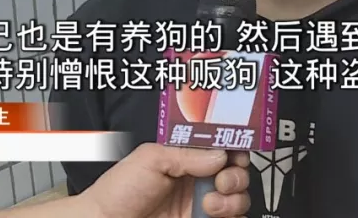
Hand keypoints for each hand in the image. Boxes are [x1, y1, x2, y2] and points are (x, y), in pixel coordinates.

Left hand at [82, 144, 249, 217]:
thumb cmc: (118, 191)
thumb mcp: (151, 159)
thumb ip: (187, 154)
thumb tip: (220, 155)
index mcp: (186, 157)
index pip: (221, 146)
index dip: (233, 147)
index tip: (236, 151)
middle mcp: (196, 179)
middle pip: (236, 171)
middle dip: (236, 175)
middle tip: (222, 181)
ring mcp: (200, 204)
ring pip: (238, 197)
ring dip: (233, 198)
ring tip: (210, 204)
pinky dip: (232, 214)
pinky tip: (212, 214)